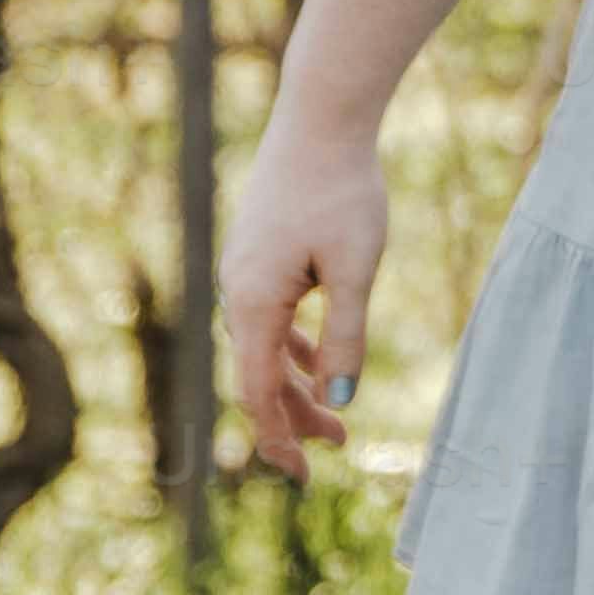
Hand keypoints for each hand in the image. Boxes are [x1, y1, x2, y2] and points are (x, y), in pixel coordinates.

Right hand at [225, 108, 386, 477]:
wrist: (321, 120)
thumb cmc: (344, 190)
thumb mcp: (356, 269)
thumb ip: (346, 335)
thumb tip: (340, 398)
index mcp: (253, 303)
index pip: (257, 391)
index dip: (279, 437)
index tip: (305, 474)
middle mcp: (237, 292)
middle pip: (260, 375)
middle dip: (296, 418)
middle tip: (338, 450)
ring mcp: (244, 273)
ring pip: (266, 348)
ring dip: (299, 385)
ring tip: (338, 421)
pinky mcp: (259, 256)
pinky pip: (271, 319)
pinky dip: (295, 348)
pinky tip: (319, 367)